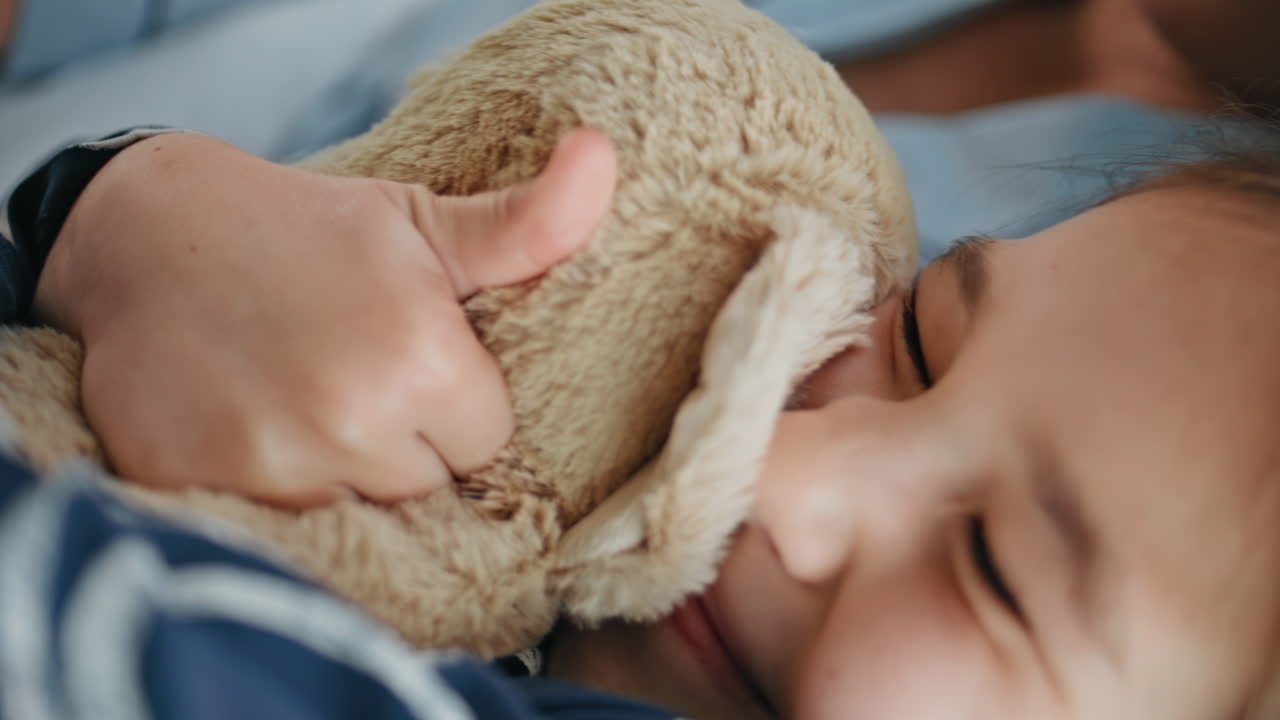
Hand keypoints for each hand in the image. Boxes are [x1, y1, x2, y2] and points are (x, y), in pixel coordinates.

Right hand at [35, 129, 616, 506]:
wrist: (143, 235)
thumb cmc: (304, 230)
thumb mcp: (423, 222)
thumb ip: (527, 226)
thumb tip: (605, 156)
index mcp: (420, 353)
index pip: (488, 439)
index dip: (456, 405)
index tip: (416, 367)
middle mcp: (352, 419)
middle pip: (429, 487)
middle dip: (407, 447)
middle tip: (357, 382)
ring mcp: (272, 465)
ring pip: (361, 516)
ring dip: (346, 477)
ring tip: (309, 407)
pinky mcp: (197, 491)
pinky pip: (283, 533)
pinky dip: (278, 497)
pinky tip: (261, 434)